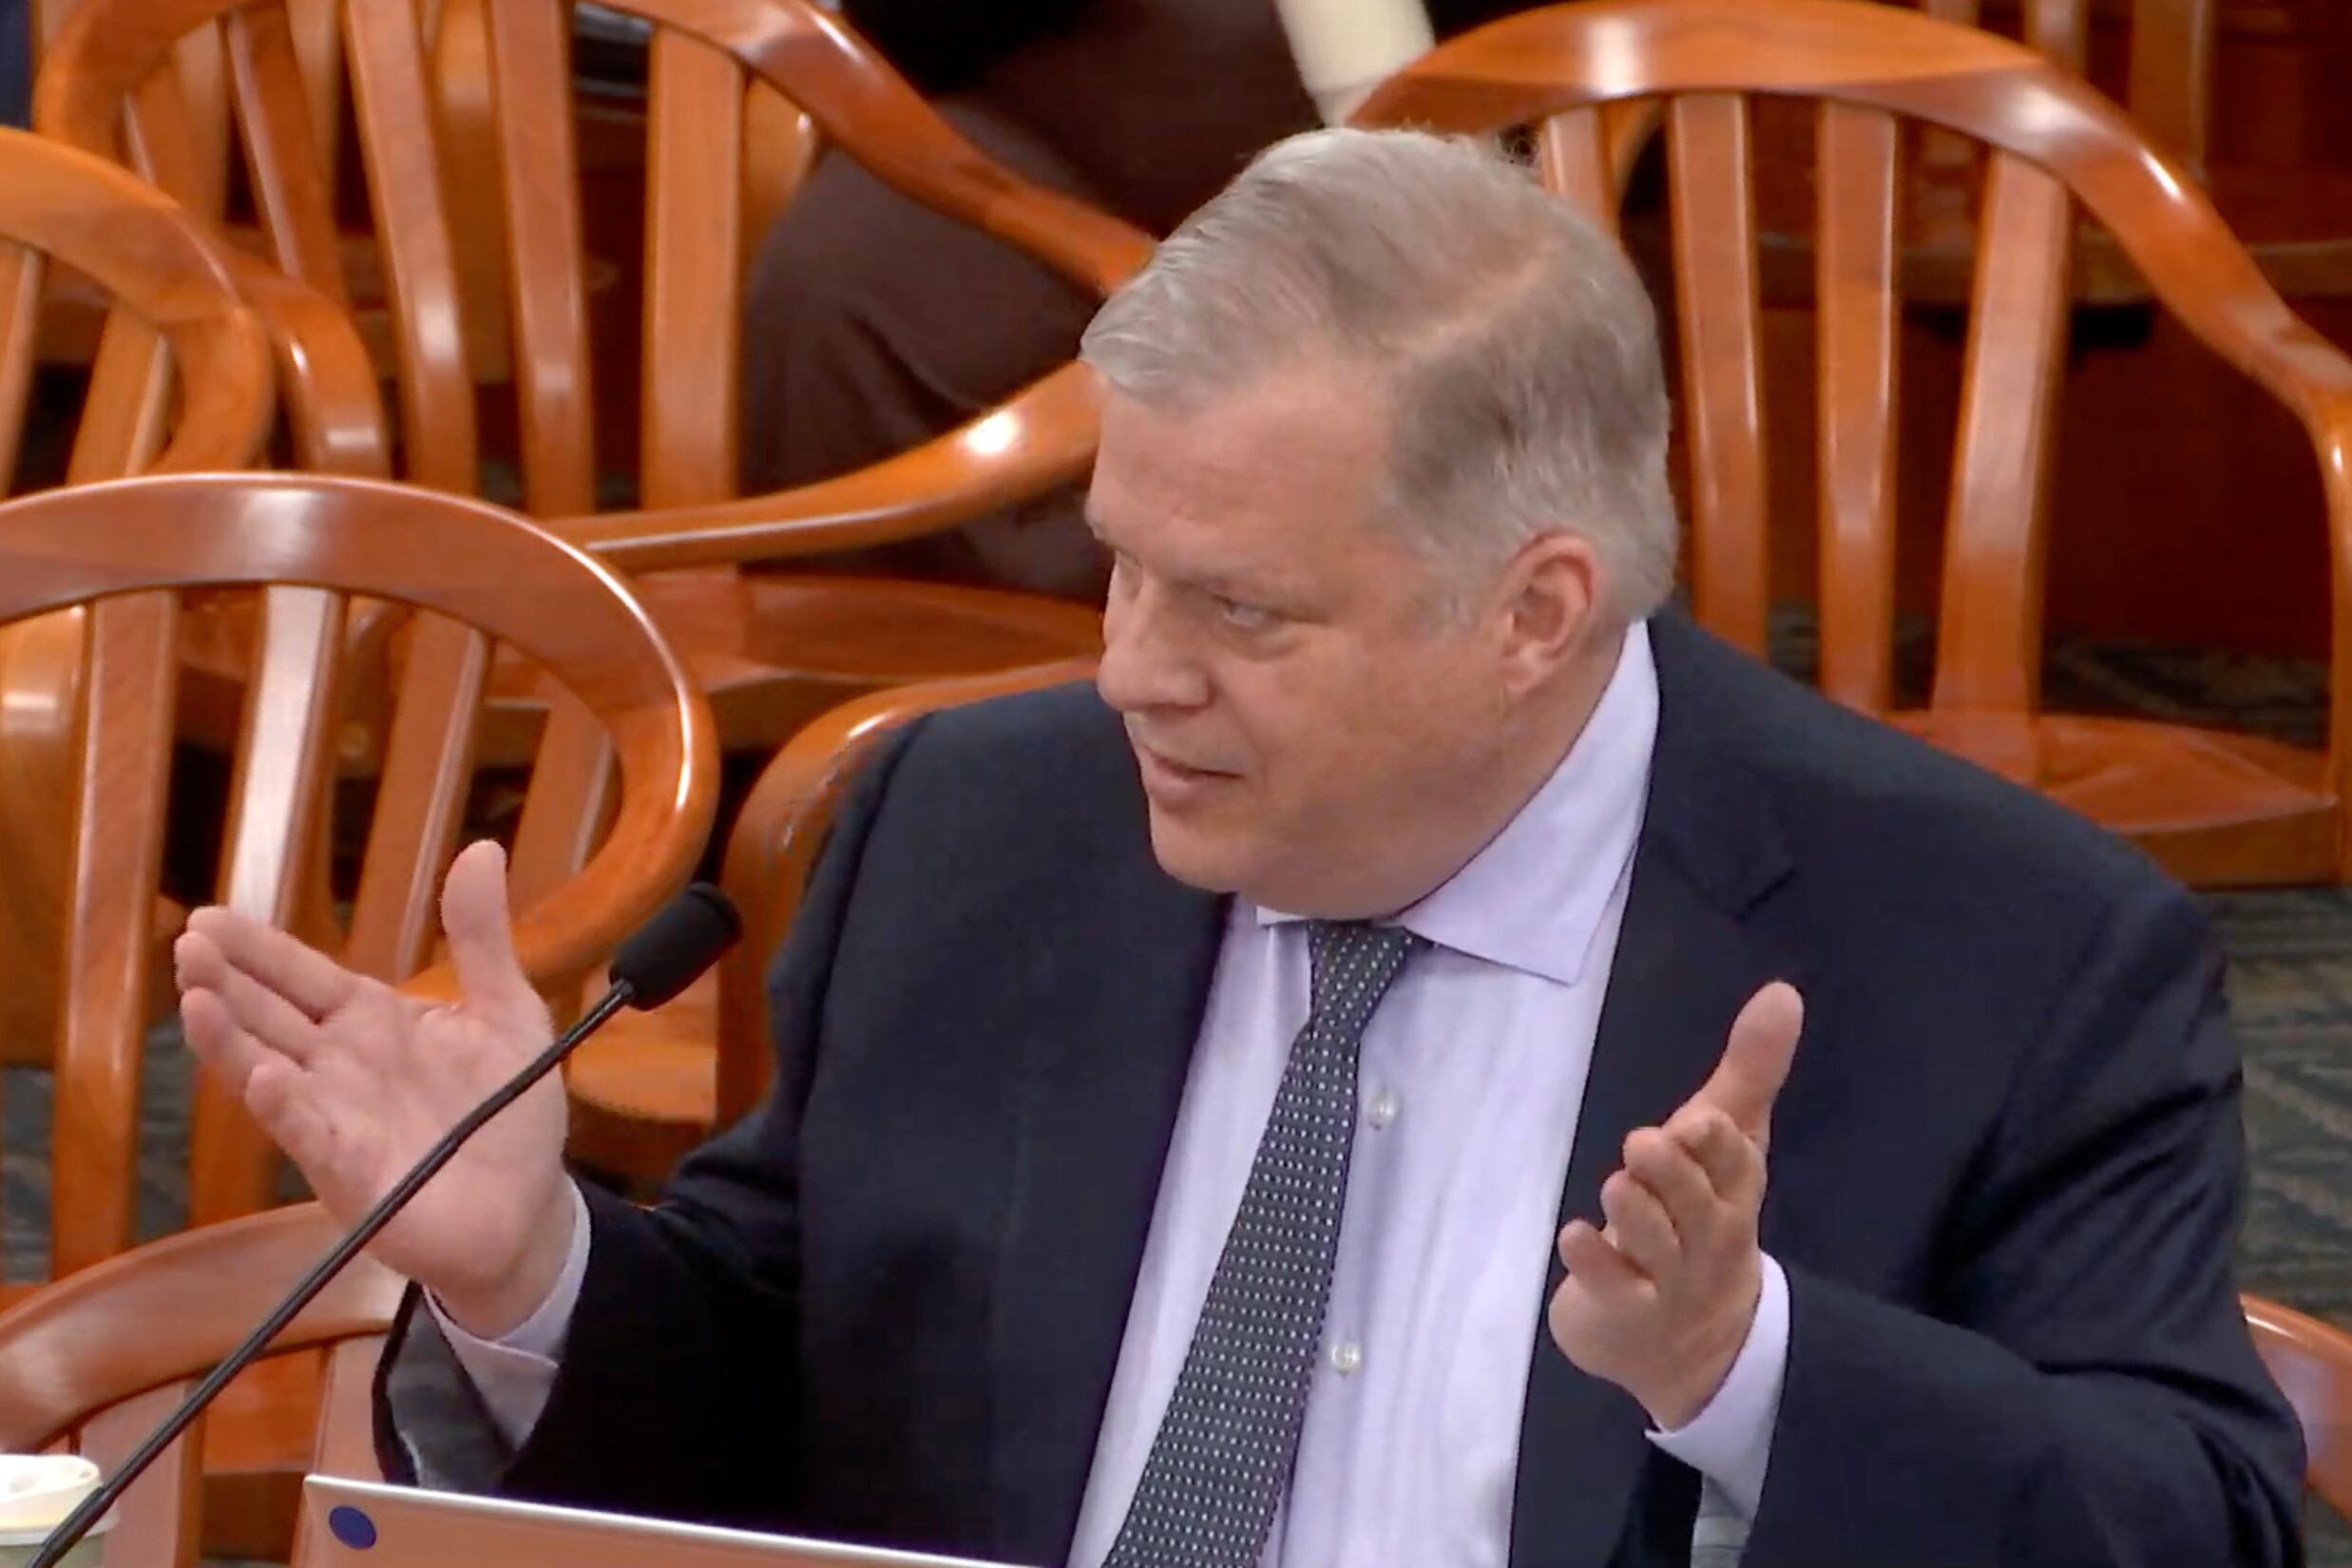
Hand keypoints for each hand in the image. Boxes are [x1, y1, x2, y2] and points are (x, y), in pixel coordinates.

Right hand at [173, 840, 573, 1336]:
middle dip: (226, 983)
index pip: (301, 976)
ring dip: (231, 1041)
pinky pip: (311, 1136)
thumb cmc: (507, 1110)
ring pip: (268, 1073)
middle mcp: (339, 1067)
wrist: (528, 1206)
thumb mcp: (507, 1010)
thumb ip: (481, 938)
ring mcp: (338, 1119)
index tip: (207, 917)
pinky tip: (264, 1078)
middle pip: (268, 1016)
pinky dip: (287, 1108)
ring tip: (196, 1000)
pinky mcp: (353, 1173)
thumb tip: (481, 849)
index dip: (257, 949)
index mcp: (372, 1022)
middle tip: (188, 945)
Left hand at [1547, 981, 1802, 1428]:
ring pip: (1655, 1246)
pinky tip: (1573, 1236)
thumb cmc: (1701, 1215)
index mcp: (1733, 1192)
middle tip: (1644, 1145)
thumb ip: (1750, 1068)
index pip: (1738, 1168)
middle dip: (1672, 1177)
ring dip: (1634, 1214)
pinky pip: (1612, 1288)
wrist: (1690, 1342)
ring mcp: (1669, 1281)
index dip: (1721, 1148)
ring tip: (1615, 1187)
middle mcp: (1708, 1238)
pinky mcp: (1624, 1312)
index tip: (1703, 1121)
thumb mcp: (1727, 1140)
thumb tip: (1783, 992)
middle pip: (1696, 1208)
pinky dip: (1592, 1263)